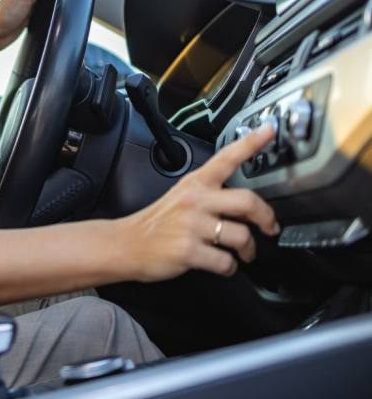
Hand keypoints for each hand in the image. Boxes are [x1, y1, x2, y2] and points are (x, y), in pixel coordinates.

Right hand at [117, 125, 279, 281]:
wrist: (127, 244)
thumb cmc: (158, 223)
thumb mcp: (181, 197)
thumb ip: (211, 196)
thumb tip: (247, 207)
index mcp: (195, 184)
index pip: (226, 158)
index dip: (250, 143)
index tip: (269, 130)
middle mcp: (195, 201)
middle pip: (247, 201)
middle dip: (267, 218)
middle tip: (270, 227)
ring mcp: (192, 226)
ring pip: (241, 236)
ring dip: (248, 250)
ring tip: (242, 253)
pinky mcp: (189, 250)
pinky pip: (226, 262)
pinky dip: (229, 268)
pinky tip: (221, 264)